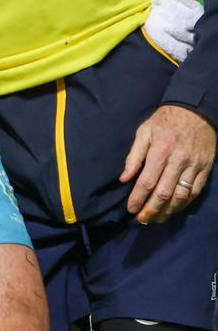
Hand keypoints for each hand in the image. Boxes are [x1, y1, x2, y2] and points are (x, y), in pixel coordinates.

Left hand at [120, 105, 215, 224]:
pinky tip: (174, 209)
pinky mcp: (205, 169)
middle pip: (164, 193)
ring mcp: (194, 166)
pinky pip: (195, 191)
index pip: (147, 181)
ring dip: (168, 211)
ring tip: (157, 219)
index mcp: (160, 150)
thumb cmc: (164, 121)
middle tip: (142, 220)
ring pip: (181, 196)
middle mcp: (178, 160)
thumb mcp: (144, 132)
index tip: (130, 209)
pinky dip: (184, 204)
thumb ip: (134, 156)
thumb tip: (124, 178)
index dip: (138, 198)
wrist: (196, 111)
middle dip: (151, 209)